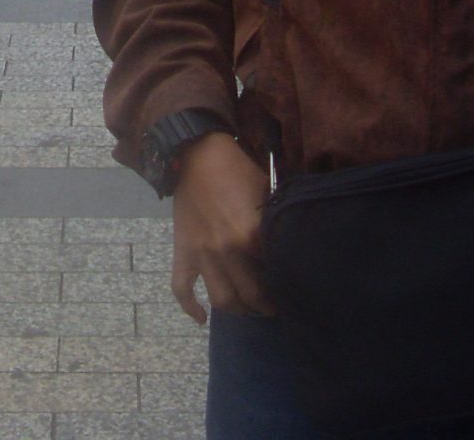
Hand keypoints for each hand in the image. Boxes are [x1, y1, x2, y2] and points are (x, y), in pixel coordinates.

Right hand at [169, 132, 272, 325]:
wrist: (196, 154)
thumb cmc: (238, 170)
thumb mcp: (267, 192)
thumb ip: (276, 221)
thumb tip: (291, 243)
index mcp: (252, 235)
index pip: (274, 274)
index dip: (285, 285)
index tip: (292, 290)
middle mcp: (227, 251)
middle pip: (250, 296)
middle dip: (264, 307)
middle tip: (273, 307)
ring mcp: (202, 255)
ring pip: (221, 300)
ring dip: (237, 310)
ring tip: (247, 309)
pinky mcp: (183, 252)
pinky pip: (181, 288)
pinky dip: (190, 307)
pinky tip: (201, 319)